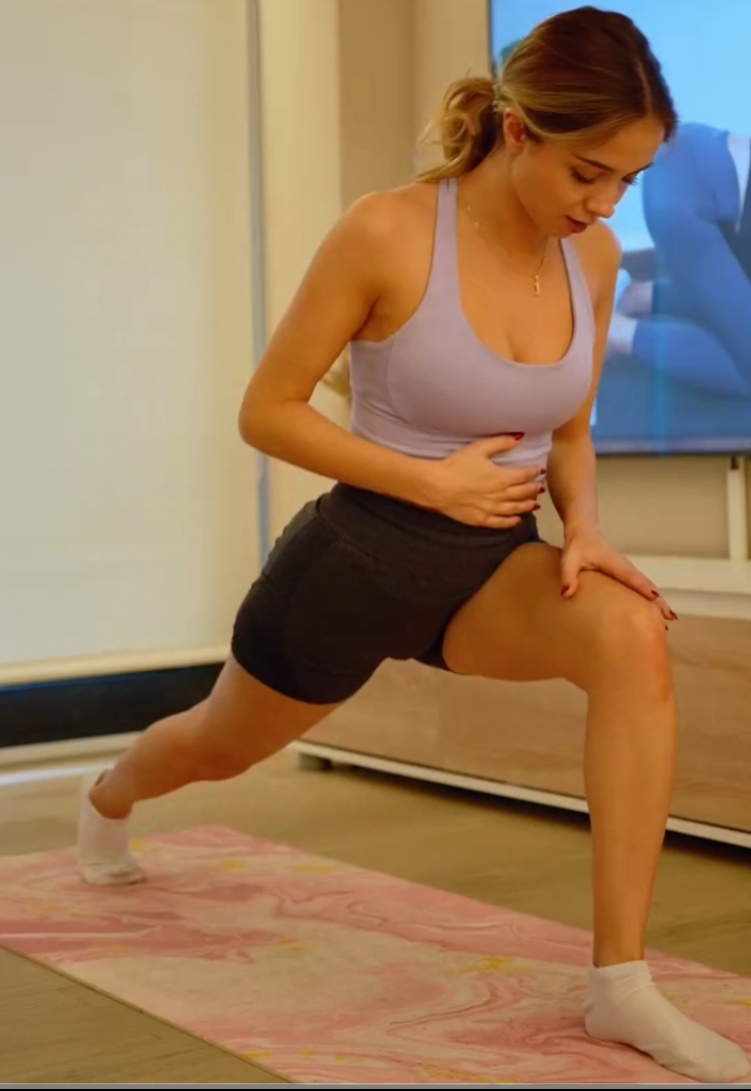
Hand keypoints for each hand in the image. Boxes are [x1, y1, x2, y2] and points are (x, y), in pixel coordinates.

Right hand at [423, 434, 544, 527]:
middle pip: (523, 493)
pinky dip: (512, 522)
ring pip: (515, 509)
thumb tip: (519, 438)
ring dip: (527, 506)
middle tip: (540, 487)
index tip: (539, 470)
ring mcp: (491, 509)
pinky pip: (501, 523)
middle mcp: (500, 495)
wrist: (437, 486)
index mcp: (502, 477)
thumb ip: (500, 443)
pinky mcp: (481, 519)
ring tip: (534, 504)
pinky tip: (517, 520)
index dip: (534, 472)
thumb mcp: (478, 448)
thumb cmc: (456, 465)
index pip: (525, 475)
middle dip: (534, 490)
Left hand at [560, 525, 676, 621]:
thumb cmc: (578, 544)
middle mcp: (626, 568)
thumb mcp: (569, 559)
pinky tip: (653, 609)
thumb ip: (568, 576)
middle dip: (658, 600)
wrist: (584, 531)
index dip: (644, 589)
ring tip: (667, 619)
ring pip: (647, 586)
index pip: (632, 578)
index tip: (656, 600)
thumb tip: (567, 593)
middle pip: (647, 585)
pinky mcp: (625, 574)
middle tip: (670, 618)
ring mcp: (627, 571)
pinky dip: (650, 597)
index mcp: (615, 564)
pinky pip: (641, 587)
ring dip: (657, 601)